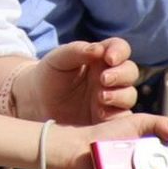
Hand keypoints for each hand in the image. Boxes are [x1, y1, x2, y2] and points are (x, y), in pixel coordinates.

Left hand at [17, 38, 137, 123]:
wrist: (37, 102)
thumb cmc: (50, 74)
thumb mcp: (59, 59)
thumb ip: (77, 51)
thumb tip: (99, 49)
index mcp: (101, 58)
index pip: (120, 49)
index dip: (119, 52)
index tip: (109, 58)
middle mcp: (111, 77)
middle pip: (130, 72)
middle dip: (121, 75)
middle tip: (103, 79)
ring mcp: (111, 98)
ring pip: (129, 95)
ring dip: (119, 95)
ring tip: (100, 98)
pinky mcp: (108, 119)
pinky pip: (123, 118)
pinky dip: (117, 116)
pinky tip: (101, 114)